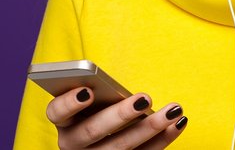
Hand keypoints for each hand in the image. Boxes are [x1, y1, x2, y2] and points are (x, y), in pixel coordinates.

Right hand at [46, 87, 187, 148]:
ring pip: (121, 147)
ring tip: (173, 110)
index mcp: (64, 121)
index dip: (70, 102)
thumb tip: (129, 92)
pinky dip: (163, 140)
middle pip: (92, 131)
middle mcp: (73, 144)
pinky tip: (178, 123)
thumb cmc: (101, 109)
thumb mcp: (95, 102)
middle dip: (120, 114)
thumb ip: (102, 95)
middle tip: (144, 98)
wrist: (103, 141)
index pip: (56, 112)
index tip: (88, 90)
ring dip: (150, 128)